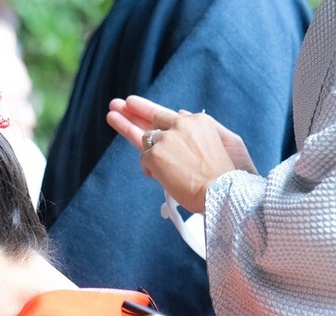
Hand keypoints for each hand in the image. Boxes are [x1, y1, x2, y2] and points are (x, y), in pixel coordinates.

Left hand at [107, 95, 255, 211]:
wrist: (221, 191)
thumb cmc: (223, 174)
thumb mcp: (221, 142)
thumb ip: (197, 128)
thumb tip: (179, 112)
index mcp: (198, 121)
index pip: (170, 116)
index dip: (152, 112)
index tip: (137, 105)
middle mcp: (181, 124)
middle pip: (153, 117)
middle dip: (134, 111)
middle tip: (117, 103)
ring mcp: (166, 138)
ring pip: (144, 137)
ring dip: (129, 130)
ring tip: (112, 115)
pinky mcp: (155, 155)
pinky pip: (144, 159)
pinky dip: (149, 169)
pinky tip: (155, 174)